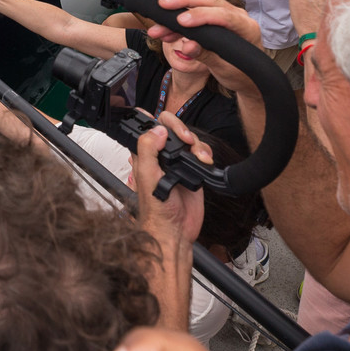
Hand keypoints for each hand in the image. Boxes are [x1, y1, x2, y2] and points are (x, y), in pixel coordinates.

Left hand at [134, 112, 210, 242]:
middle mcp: (160, 156)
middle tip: (184, 138)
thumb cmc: (157, 210)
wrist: (176, 230)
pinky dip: (204, 152)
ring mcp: (177, 162)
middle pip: (170, 127)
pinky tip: (203, 161)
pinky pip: (200, 152)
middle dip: (180, 127)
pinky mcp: (192, 170)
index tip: (165, 126)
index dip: (155, 120)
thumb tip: (156, 130)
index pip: (147, 127)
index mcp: (144, 155)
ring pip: (188, 138)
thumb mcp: (147, 177)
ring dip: (196, 142)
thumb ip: (147, 151)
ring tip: (197, 155)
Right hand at [147, 0, 262, 96]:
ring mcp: (226, 14)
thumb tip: (187, 47)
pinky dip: (179, 19)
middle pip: (209, 1)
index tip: (182, 21)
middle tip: (162, 6)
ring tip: (157, 24)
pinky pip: (195, 11)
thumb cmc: (240, 73)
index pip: (225, 15)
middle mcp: (238, 15)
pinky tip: (165, 28)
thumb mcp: (224, 69)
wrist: (245, 77)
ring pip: (199, 4)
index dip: (202, 16)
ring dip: (177, 10)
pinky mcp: (215, 17)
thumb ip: (207, 56)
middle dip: (184, 2)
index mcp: (246, 28)